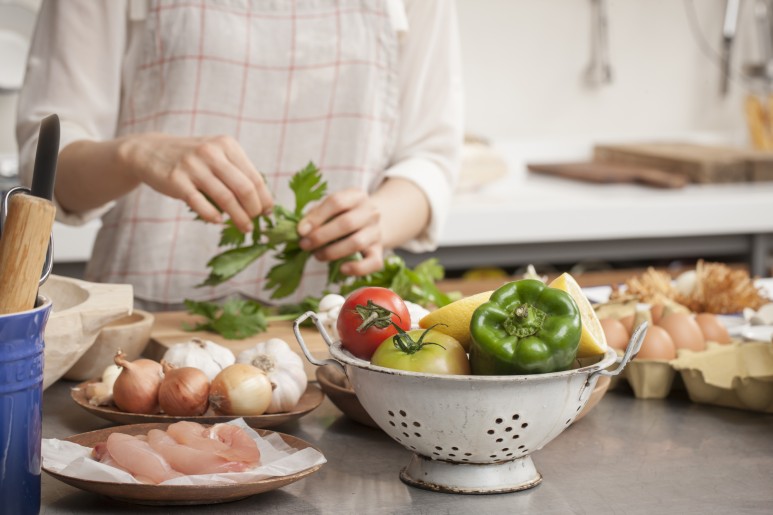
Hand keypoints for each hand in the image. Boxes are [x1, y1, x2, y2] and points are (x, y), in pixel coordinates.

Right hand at [120, 133, 272, 231]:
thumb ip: (236, 172)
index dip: (265, 197)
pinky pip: (200, 203)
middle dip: (254, 209)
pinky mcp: (176, 180)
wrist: (150, 151)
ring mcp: (193, 166)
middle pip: (244, 188)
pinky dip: (213, 215)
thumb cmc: (192, 159)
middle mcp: (212, 152)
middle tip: (255, 222)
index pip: (255, 176)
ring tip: (245, 228)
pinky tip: (219, 221)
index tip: (268, 212)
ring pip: (225, 198)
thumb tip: (261, 200)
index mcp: (227, 145)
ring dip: (239, 217)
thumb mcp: (216, 155)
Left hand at [296, 188, 383, 275]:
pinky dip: (357, 268)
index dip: (317, 217)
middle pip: (347, 223)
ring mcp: (376, 232)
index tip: (301, 231)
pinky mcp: (379, 251)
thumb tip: (301, 231)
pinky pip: (373, 263)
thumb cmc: (342, 216)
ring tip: (317, 256)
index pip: (337, 202)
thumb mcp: (329, 209)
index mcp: (357, 196)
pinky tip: (342, 269)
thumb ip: (315, 216)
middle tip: (304, 245)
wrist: (369, 225)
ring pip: (357, 243)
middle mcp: (371, 212)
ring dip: (333, 252)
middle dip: (321, 236)